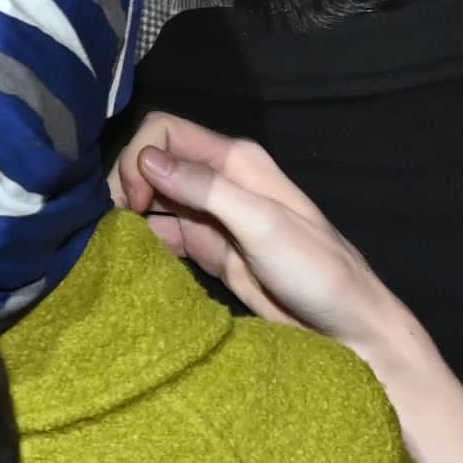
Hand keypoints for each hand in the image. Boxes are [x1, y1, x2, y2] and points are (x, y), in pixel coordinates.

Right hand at [112, 114, 462, 462]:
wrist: (347, 330)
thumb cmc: (317, 272)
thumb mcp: (263, 225)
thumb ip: (207, 189)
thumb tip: (146, 160)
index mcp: (237, 161)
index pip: (164, 132)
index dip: (139, 160)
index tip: (137, 203)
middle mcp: (220, 182)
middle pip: (152, 163)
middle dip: (126, 186)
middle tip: (120, 226)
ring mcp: (212, 219)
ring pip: (153, 200)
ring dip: (130, 216)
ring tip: (115, 245)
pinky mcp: (209, 253)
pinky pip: (164, 236)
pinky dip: (144, 242)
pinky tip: (132, 260)